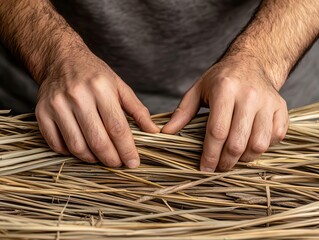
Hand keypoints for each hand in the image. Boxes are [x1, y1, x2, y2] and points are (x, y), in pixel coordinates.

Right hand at [36, 48, 158, 167]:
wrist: (62, 59)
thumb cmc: (95, 75)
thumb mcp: (120, 86)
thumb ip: (137, 110)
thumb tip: (153, 131)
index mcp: (101, 88)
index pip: (117, 127)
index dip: (127, 149)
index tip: (134, 163)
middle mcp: (78, 96)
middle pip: (98, 139)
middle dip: (111, 158)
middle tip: (118, 164)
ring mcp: (57, 105)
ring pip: (77, 145)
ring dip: (92, 158)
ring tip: (101, 157)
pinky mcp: (42, 112)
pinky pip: (56, 143)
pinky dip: (70, 153)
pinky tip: (82, 149)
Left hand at [162, 57, 288, 171]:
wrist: (251, 62)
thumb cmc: (220, 79)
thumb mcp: (198, 90)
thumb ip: (182, 112)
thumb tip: (166, 133)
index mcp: (225, 90)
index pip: (217, 131)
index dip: (210, 155)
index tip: (204, 168)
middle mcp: (249, 96)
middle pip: (238, 142)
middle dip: (225, 162)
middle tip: (218, 167)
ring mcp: (268, 102)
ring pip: (259, 144)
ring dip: (245, 159)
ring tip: (234, 158)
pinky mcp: (281, 108)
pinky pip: (276, 137)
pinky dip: (263, 148)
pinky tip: (250, 145)